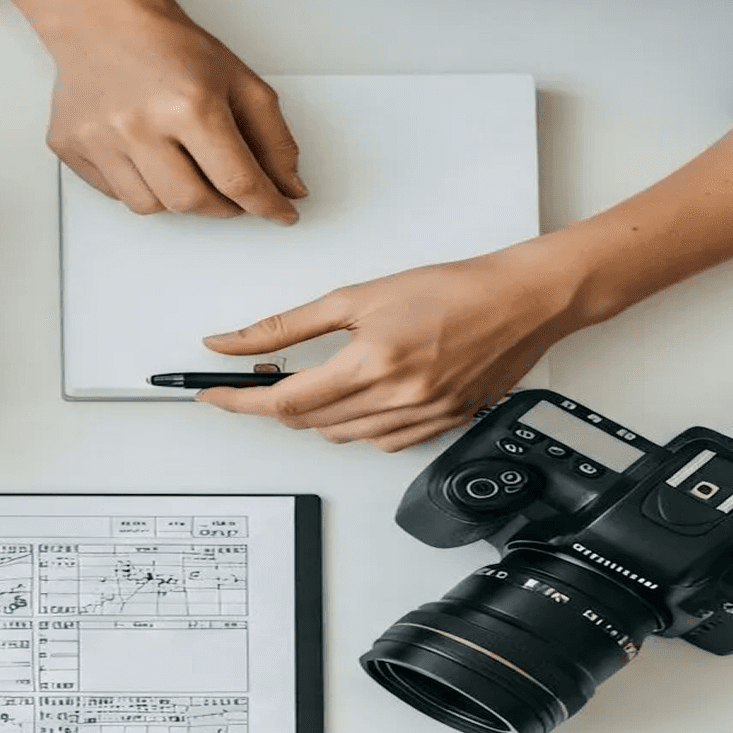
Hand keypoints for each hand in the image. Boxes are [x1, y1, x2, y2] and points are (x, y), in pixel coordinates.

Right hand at [42, 0, 303, 223]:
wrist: (102, 20)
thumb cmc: (170, 45)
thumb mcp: (237, 80)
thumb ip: (272, 138)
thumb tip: (289, 188)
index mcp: (190, 105)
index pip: (238, 180)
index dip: (267, 205)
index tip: (282, 213)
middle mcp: (140, 126)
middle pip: (192, 203)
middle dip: (222, 206)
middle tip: (231, 192)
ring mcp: (100, 140)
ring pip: (151, 206)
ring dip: (177, 196)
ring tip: (182, 164)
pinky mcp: (71, 148)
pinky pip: (115, 194)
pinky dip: (140, 185)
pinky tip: (146, 154)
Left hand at [193, 241, 593, 450]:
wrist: (520, 302)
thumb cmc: (450, 289)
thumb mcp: (357, 296)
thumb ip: (287, 325)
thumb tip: (231, 342)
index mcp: (371, 364)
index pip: (283, 402)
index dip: (239, 402)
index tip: (212, 398)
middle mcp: (396, 399)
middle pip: (306, 423)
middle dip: (277, 402)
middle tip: (268, 375)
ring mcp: (420, 419)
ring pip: (339, 436)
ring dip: (317, 414)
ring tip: (326, 377)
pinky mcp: (439, 428)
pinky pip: (377, 442)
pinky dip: (358, 424)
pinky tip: (366, 394)